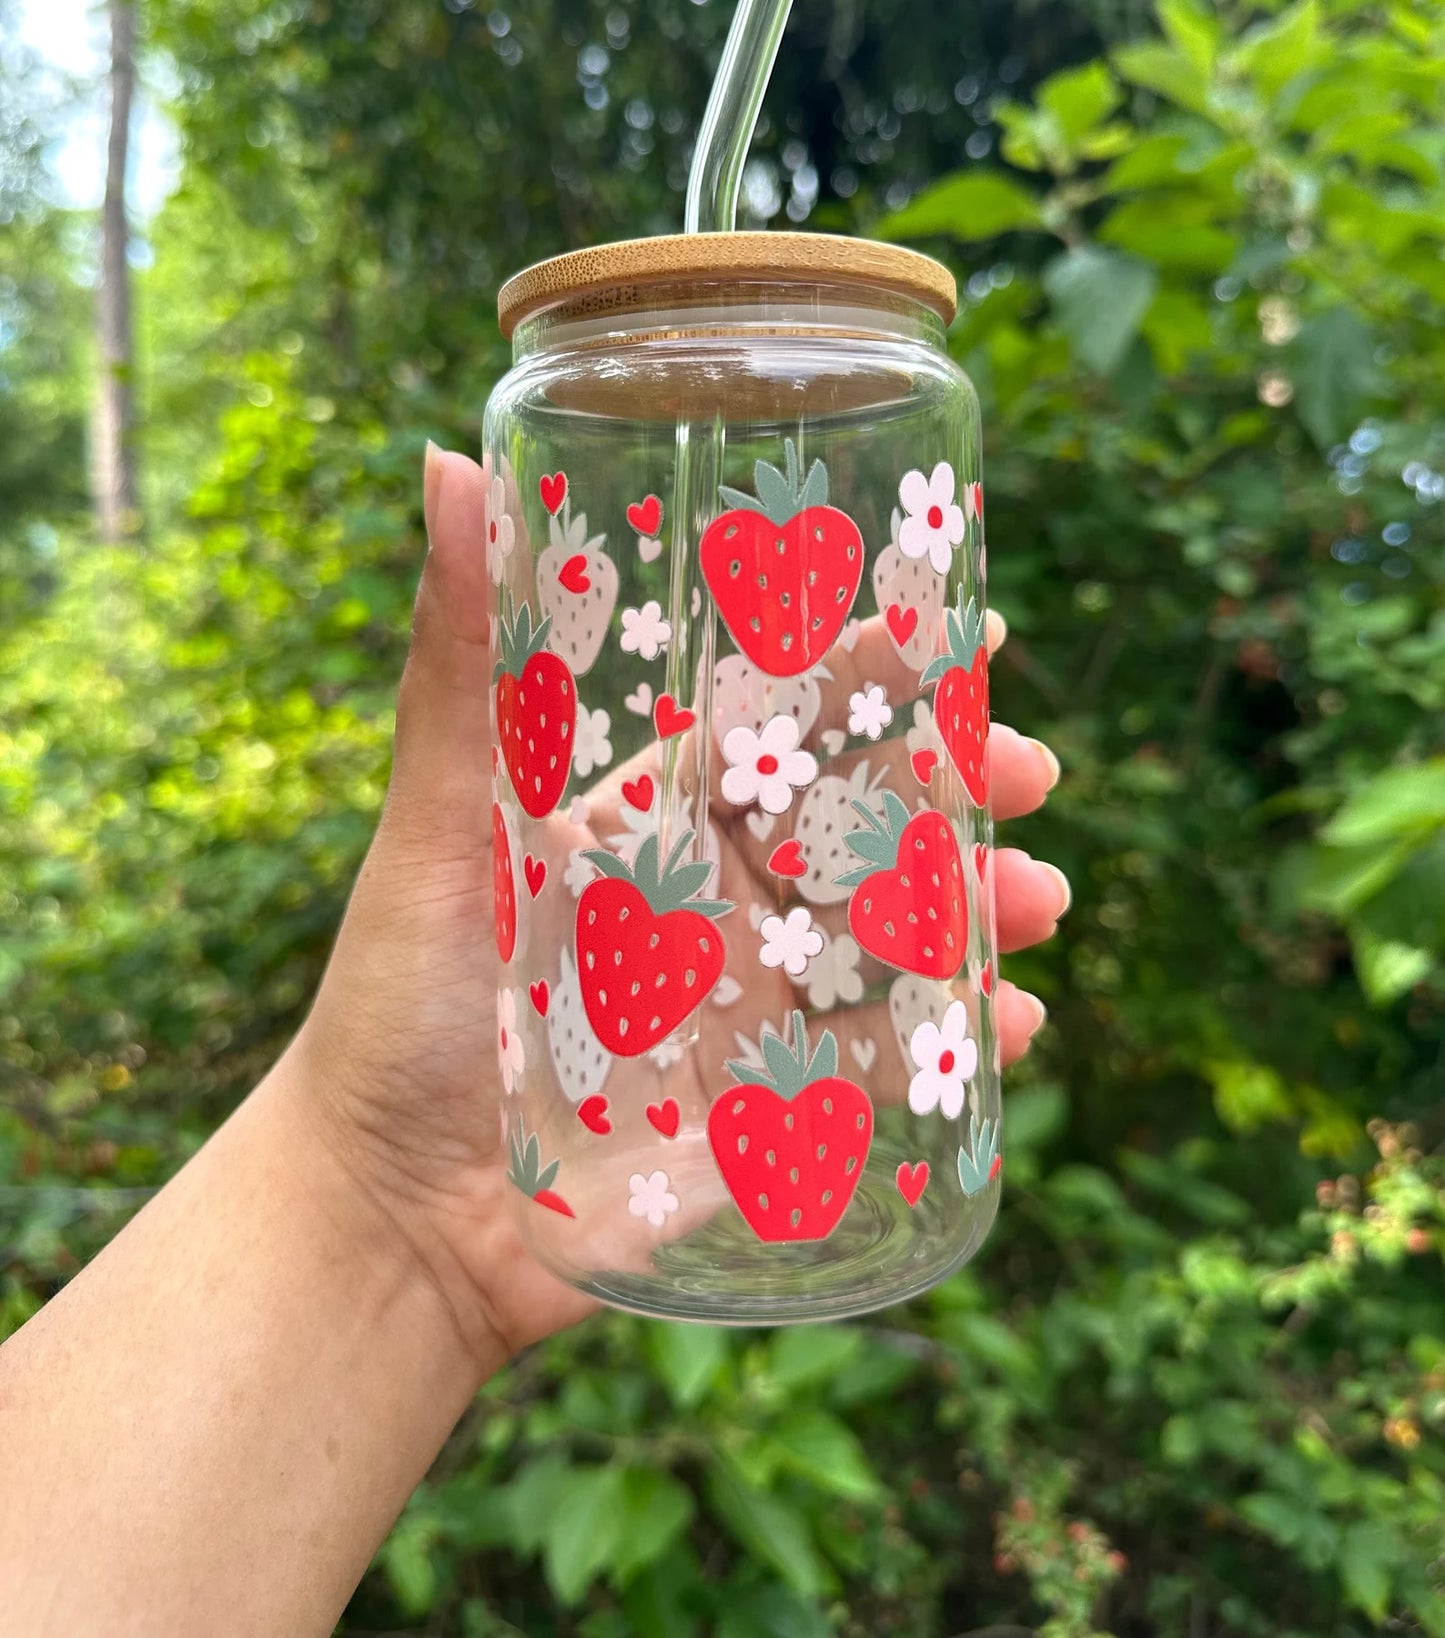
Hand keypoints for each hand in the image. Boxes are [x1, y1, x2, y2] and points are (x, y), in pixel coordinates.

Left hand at [290, 446, 1067, 1370]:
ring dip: (976, 908)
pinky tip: (1009, 1023)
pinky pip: (881, 1065)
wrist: (388, 1222)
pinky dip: (955, 1042)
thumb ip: (458, 663)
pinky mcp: (766, 1113)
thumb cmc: (397, 1008)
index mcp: (640, 820)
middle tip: (1034, 774)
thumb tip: (446, 463)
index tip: (962, 639)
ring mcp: (744, 1007)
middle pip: (857, 825)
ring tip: (1038, 904)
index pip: (775, 730)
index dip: (870, 682)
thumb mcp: (437, 822)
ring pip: (889, 936)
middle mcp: (704, 902)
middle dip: (956, 790)